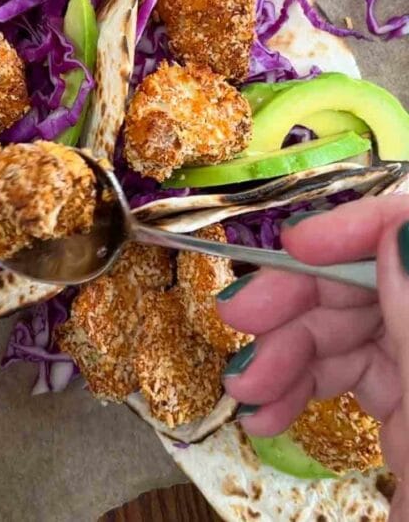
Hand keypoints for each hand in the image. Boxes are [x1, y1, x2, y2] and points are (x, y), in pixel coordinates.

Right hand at [217, 194, 408, 517]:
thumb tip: (397, 234)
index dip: (368, 225)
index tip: (297, 247)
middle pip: (383, 276)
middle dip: (306, 294)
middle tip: (239, 319)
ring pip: (357, 323)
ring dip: (290, 345)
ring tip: (246, 388)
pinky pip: (350, 370)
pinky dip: (301, 380)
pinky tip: (265, 407)